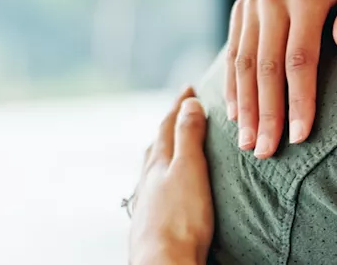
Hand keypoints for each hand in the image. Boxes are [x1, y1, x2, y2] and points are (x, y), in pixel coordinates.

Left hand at [128, 88, 213, 264]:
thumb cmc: (180, 219)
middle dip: (169, 126)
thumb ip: (188, 137)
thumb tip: (188, 103)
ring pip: (152, 169)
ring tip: (170, 149)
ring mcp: (147, 202)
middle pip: (156, 145)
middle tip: (179, 113)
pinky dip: (161, 178)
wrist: (163, 263)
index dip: (179, 106)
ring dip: (162, 153)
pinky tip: (165, 190)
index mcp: (158, 164)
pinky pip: (155, 189)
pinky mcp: (151, 222)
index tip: (188, 88)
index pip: (168, 126)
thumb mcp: (190, 169)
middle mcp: (148, 180)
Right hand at [226, 0, 336, 157]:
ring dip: (244, 106)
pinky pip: (233, 50)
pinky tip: (235, 113)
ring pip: (243, 62)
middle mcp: (271, 0)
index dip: (299, 99)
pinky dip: (232, 83)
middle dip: (266, 114)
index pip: (299, 58)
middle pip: (265, 67)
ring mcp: (252, 3)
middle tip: (267, 153)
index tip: (302, 134)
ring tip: (248, 143)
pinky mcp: (241, 7)